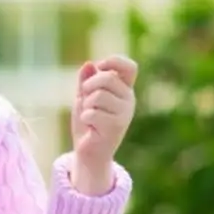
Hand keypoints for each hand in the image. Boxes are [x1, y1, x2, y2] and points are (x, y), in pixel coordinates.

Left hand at [70, 55, 136, 192]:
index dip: (114, 61)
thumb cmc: (87, 124)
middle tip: (85, 99)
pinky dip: (85, 118)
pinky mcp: (117, 126)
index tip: (100, 66)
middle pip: (107, 77)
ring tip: (89, 115)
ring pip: (98, 95)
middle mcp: (129, 99)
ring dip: (86, 105)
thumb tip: (88, 64)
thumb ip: (86, 81)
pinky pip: (92, 113)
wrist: (89, 152)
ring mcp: (125, 113)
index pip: (130, 67)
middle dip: (88, 86)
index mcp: (124, 89)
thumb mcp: (83, 98)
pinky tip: (90, 127)